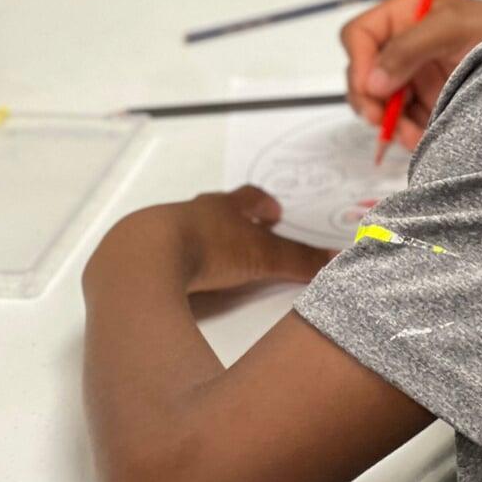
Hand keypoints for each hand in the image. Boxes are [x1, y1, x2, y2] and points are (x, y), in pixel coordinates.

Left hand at [99, 188, 333, 296]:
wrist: (144, 258)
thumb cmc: (209, 248)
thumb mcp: (261, 256)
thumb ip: (298, 260)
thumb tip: (340, 258)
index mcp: (223, 207)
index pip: (248, 198)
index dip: (263, 204)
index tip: (274, 213)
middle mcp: (192, 213)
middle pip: (215, 210)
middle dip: (232, 220)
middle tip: (246, 233)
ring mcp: (162, 233)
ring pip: (187, 231)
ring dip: (202, 242)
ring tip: (213, 261)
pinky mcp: (141, 258)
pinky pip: (162, 256)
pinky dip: (175, 265)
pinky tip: (179, 283)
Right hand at [342, 0, 481, 149]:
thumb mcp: (454, 28)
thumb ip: (410, 48)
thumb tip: (372, 82)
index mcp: (403, 16)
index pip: (359, 36)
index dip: (358, 63)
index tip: (371, 92)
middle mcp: (403, 45)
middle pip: (363, 74)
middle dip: (370, 100)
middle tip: (381, 122)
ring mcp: (415, 75)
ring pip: (381, 103)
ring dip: (390, 123)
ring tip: (411, 137)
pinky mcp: (429, 100)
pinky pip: (404, 120)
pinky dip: (407, 133)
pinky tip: (420, 139)